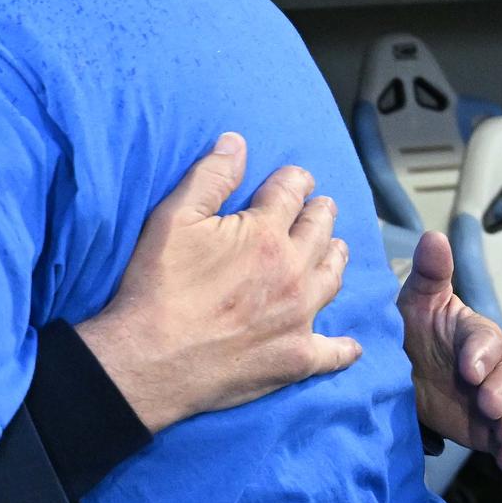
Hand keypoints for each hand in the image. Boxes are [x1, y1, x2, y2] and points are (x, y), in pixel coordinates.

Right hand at [77, 132, 359, 432]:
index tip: (295, 178)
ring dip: (336, 257)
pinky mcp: (296, 358)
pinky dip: (345, 346)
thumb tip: (236, 143)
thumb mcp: (172, 219)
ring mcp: (299, 317)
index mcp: (264, 234)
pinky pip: (335, 350)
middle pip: (321, 231)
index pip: (292, 193)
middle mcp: (293, 271)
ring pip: (334, 278)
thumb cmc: (157, 286)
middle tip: (321, 208)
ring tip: (335, 250)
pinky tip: (350, 344)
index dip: (295, 180)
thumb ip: (209, 177)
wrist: (151, 359)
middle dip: (321, 213)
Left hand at [398, 230, 501, 473]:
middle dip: (501, 392)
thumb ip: (430, 274)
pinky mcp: (485, 427)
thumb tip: (434, 237)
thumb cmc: (412, 327)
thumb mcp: (416, 300)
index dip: (481, 356)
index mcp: (475, 335)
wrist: (399, 367)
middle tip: (487, 404)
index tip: (469, 369)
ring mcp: (489, 399)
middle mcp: (489, 368)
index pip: (486, 342)